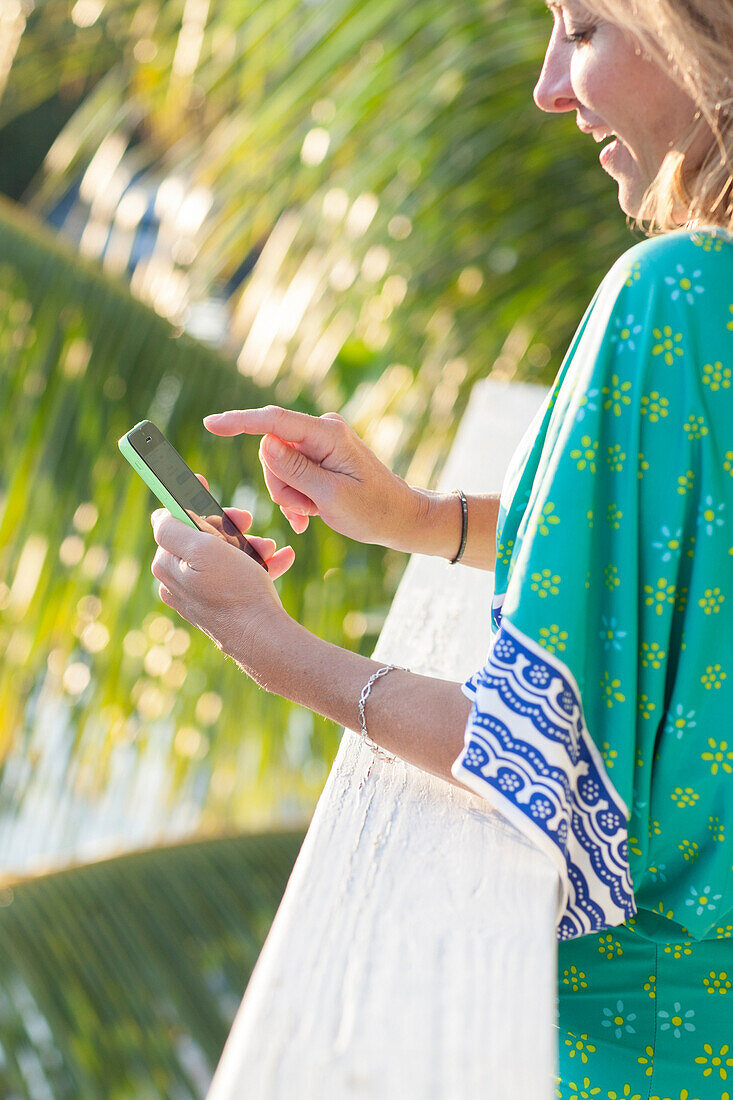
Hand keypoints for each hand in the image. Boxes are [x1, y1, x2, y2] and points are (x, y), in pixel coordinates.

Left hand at [150, 477, 293, 668]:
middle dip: (229, 526)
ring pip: (226, 554)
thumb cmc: (234, 590)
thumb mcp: (201, 548)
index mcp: (167, 564)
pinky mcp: (222, 604)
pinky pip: (240, 575)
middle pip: (202, 536)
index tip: (201, 481)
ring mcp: (200, 594)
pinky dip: (261, 564)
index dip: (190, 499)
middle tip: (248, 521)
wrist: (264, 637)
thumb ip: (173, 526)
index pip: (173, 520)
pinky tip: (282, 558)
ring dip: (251, 544)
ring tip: (272, 547)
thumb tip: (160, 514)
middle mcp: (179, 581)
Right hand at [203, 406, 422, 550]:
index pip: (274, 421)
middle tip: (308, 508)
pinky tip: (310, 516)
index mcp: (327, 433)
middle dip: (280, 485)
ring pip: (277, 467)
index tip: (210, 424)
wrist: (401, 518)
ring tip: (316, 511)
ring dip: (290, 495)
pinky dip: (295, 498)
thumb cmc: (373, 510)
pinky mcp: (319, 457)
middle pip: (271, 452)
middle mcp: (322, 430)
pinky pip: (289, 474)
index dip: (239, 422)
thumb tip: (265, 443)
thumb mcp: (331, 497)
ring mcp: (320, 443)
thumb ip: (295, 470)